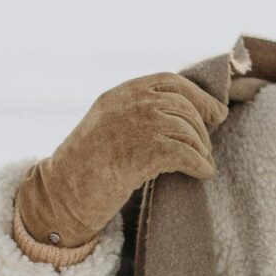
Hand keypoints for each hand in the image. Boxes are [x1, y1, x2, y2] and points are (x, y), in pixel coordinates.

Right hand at [14, 72, 228, 255]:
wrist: (60, 193)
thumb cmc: (85, 167)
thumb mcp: (107, 126)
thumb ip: (136, 115)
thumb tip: (183, 117)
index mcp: (120, 93)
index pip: (170, 82)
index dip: (198, 96)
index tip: (216, 112)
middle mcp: (129, 103)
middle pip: (184, 106)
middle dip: (203, 126)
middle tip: (208, 146)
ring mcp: (136, 125)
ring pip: (187, 129)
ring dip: (202, 148)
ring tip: (204, 162)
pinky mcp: (143, 151)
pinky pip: (186, 153)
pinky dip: (200, 164)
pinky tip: (203, 173)